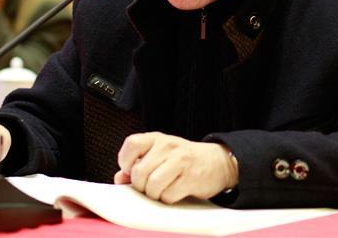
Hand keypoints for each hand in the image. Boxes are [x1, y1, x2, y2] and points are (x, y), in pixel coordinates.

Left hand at [114, 132, 237, 203]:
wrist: (217, 162)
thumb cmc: (183, 160)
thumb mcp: (159, 155)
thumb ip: (138, 164)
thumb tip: (120, 178)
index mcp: (156, 138)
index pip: (132, 144)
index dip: (126, 162)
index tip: (131, 170)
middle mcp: (168, 146)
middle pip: (139, 173)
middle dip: (141, 186)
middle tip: (150, 185)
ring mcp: (180, 161)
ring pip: (152, 186)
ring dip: (154, 194)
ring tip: (163, 189)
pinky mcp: (191, 177)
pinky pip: (168, 196)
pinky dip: (168, 199)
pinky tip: (176, 191)